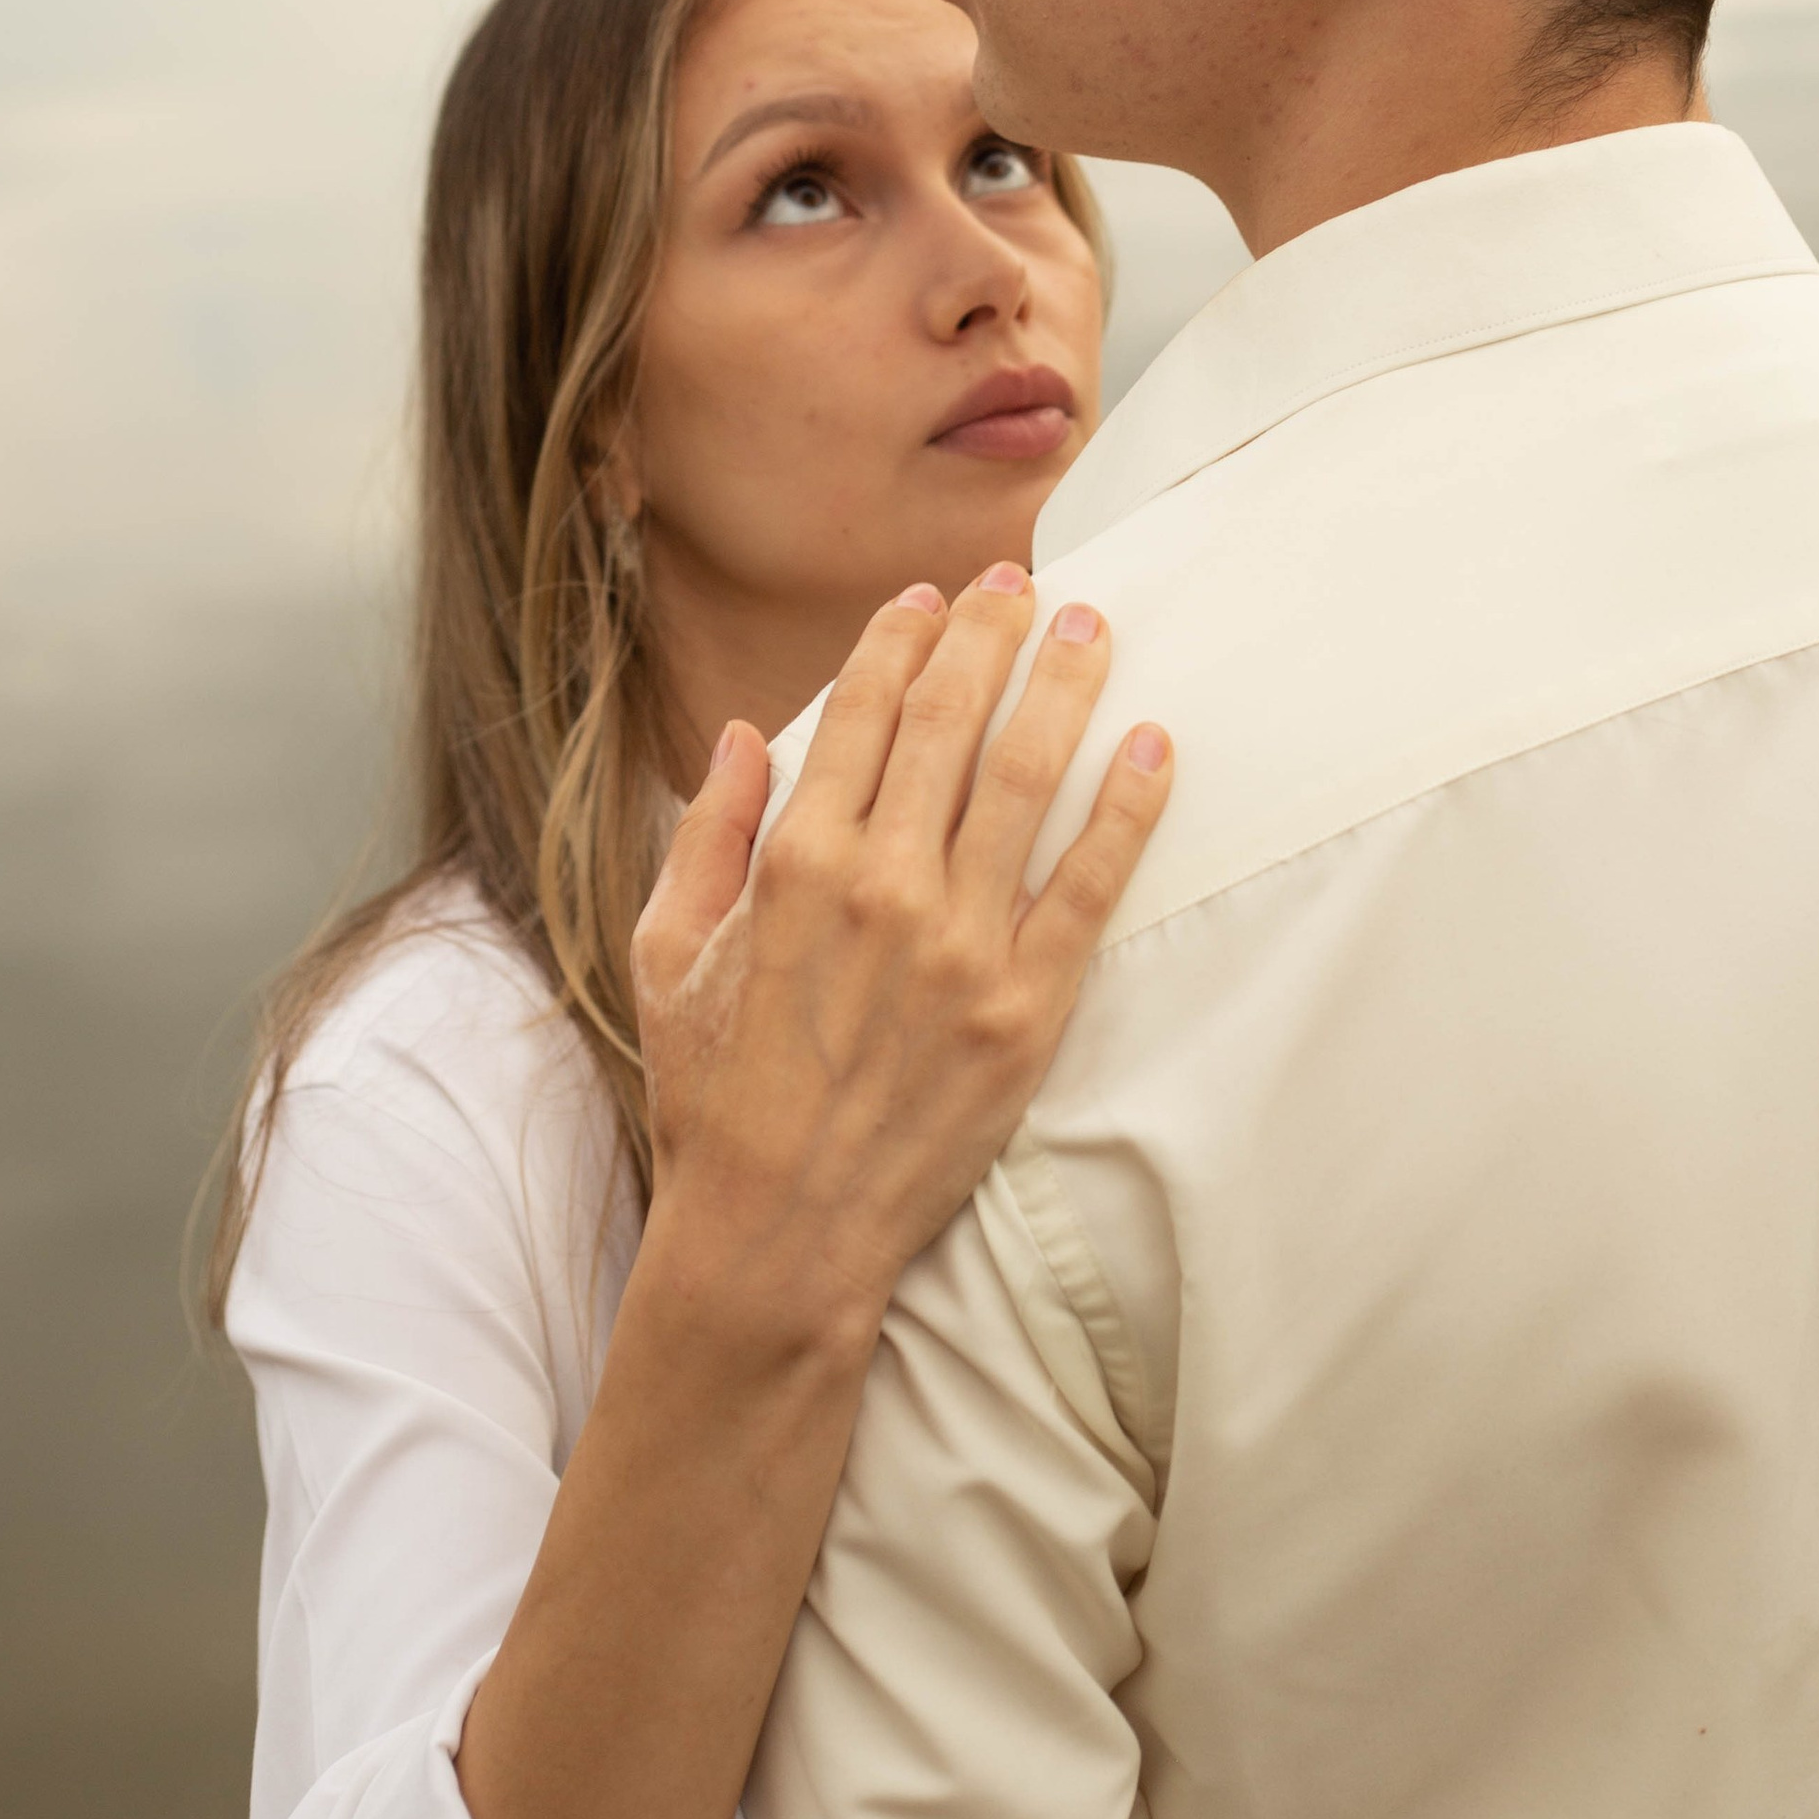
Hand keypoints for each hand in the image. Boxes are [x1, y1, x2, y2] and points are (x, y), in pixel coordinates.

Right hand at [631, 566, 1172, 1358]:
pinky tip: (1153, 747)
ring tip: (1091, 628)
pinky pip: (1090, 887)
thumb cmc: (713, 1094)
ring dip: (1064, 688)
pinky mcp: (1024, 1009)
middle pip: (953, 721)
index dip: (902, 638)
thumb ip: (705, 833)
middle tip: (1023, 582)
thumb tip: (740, 735)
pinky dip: (1127, 809)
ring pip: (1027, 780)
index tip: (932, 596)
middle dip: (990, 633)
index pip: (864, 712)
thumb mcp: (665, 954)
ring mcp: (960, 947)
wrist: (778, 1235)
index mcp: (794, 862)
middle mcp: (881, 886)